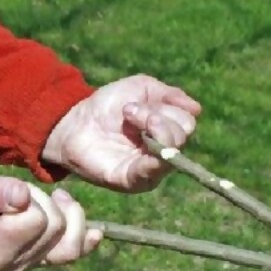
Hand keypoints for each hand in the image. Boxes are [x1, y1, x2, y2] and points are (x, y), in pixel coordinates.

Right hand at [0, 166, 101, 270]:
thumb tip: (23, 197)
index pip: (37, 220)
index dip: (29, 198)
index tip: (6, 191)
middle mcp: (11, 265)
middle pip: (56, 229)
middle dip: (44, 202)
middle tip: (16, 193)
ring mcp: (24, 266)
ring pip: (70, 246)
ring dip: (67, 216)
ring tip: (52, 199)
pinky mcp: (33, 261)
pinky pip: (69, 255)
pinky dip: (83, 239)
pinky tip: (94, 232)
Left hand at [42, 74, 201, 192]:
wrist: (74, 122)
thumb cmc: (107, 106)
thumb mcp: (141, 89)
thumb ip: (170, 95)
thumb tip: (197, 109)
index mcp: (165, 131)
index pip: (186, 122)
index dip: (167, 108)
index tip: (138, 103)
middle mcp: (161, 152)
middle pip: (182, 136)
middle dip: (159, 117)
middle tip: (130, 112)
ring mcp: (148, 169)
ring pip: (171, 152)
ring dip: (153, 128)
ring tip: (128, 117)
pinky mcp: (132, 181)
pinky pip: (152, 172)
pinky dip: (153, 157)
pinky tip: (142, 139)